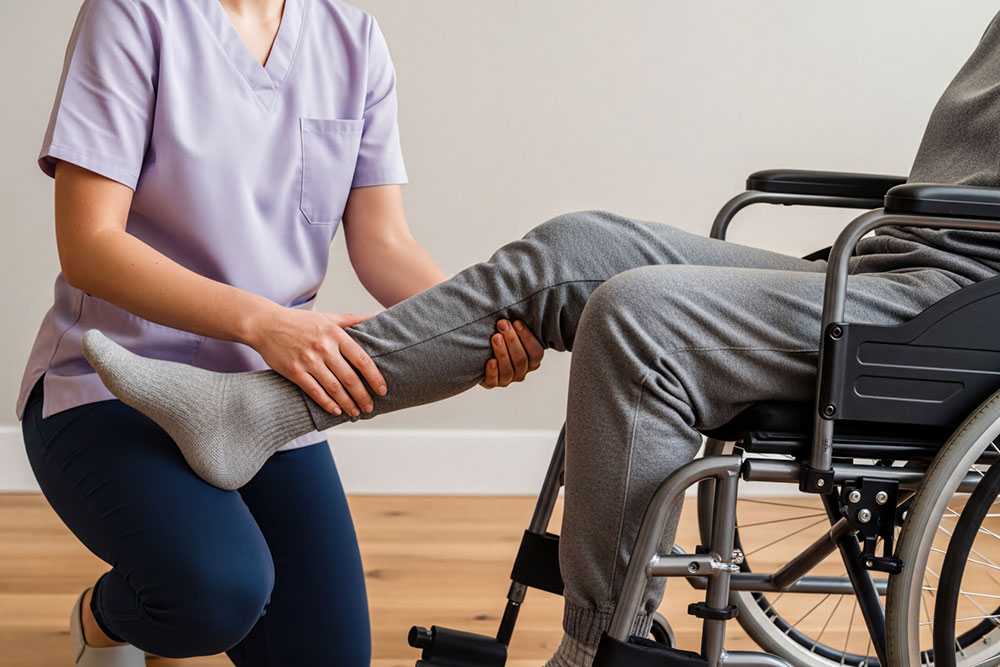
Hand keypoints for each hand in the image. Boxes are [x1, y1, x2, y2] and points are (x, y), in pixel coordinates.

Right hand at [247, 305, 385, 415]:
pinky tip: (336, 411)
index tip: (382, 389)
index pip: (362, 359)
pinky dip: (327, 404)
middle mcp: (324, 348)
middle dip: (363, 396)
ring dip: (347, 403)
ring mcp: (308, 361)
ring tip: (356, 412)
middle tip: (370, 407)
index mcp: (336, 334)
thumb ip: (353, 319)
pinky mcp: (294, 371)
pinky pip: (315, 392)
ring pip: (334, 388)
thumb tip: (377, 316)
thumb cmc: (300, 322)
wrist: (266, 324)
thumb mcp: (328, 317)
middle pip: (350, 378)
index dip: (374, 377)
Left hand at [480, 319, 544, 388]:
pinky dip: (493, 371)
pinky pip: (495, 381)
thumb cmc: (500, 335)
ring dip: (502, 352)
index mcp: (532, 359)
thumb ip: (518, 322)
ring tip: (495, 337)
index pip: (536, 352)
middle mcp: (522, 370)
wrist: (480, 350)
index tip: (516, 322)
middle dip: (512, 340)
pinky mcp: (493, 383)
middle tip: (502, 324)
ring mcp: (508, 378)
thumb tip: (524, 294)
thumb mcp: (512, 329)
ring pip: (509, 370)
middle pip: (521, 360)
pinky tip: (489, 360)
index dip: (527, 338)